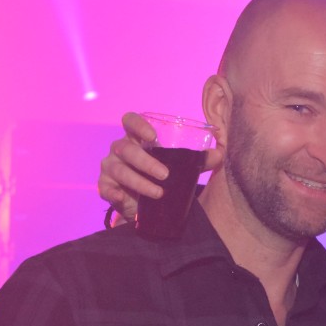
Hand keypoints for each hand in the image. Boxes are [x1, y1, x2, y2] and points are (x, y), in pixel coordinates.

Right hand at [97, 112, 223, 221]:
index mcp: (136, 138)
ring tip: (158, 193)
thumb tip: (220, 153)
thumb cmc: (163, 176)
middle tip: (165, 175)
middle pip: (126, 148)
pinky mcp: (106, 187)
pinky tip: (123, 198)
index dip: (138, 125)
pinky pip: (105, 188)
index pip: (130, 121)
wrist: (147, 204)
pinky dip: (113, 193)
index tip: (153, 136)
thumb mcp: (181, 166)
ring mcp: (110, 167)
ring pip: (119, 170)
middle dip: (146, 162)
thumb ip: (199, 159)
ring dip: (139, 182)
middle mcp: (120, 149)